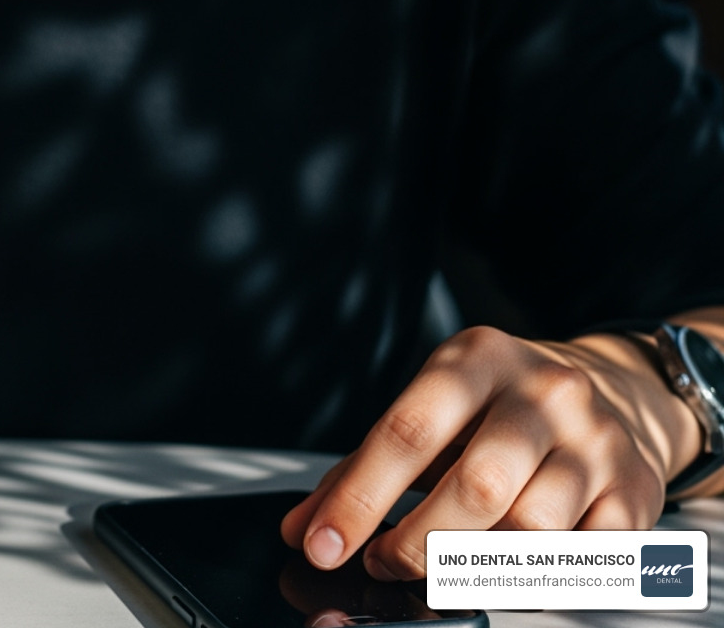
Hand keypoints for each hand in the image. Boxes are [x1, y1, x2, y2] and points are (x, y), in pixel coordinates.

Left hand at [280, 325, 701, 580]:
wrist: (613, 390)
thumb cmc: (496, 407)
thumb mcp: (428, 412)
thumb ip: (359, 469)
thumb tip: (302, 529)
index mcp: (476, 360)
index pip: (407, 432)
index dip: (359, 497)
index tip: (323, 544)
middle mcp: (543, 393)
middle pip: (476, 488)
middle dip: (416, 543)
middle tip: (384, 561)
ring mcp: (595, 442)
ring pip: (531, 528)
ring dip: (473, 565)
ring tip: (442, 566)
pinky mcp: (634, 491)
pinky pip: (582, 557)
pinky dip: (535, 578)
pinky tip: (505, 569)